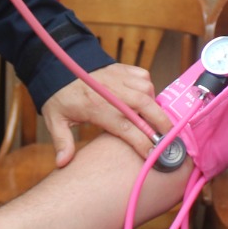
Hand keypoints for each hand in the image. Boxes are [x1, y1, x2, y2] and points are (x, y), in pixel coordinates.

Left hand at [40, 63, 169, 166]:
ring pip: (147, 92)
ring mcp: (120, 78)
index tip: (154, 155)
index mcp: (98, 107)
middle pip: (146, 108)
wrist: (58, 65)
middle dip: (162, 124)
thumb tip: (62, 163)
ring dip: (155, 106)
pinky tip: (146, 99)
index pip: (127, 128)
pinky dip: (149, 89)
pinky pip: (144, 78)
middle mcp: (113, 92)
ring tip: (158, 121)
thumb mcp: (56, 120)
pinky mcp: (123, 68)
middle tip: (171, 138)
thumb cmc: (59, 95)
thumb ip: (63, 142)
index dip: (143, 142)